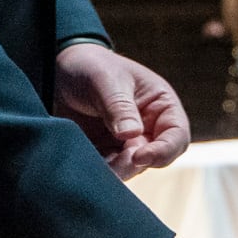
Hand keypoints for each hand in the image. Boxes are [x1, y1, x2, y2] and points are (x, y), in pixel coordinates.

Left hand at [55, 40, 189, 177]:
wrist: (61, 69)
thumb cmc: (93, 66)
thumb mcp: (106, 80)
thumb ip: (119, 107)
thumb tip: (131, 134)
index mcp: (161, 106)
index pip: (177, 136)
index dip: (163, 151)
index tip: (139, 156)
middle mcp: (149, 128)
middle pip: (154, 158)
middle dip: (134, 165)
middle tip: (112, 167)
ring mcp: (127, 143)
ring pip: (131, 168)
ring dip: (116, 172)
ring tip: (95, 168)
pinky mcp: (106, 152)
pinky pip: (109, 169)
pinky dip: (100, 172)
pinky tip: (87, 168)